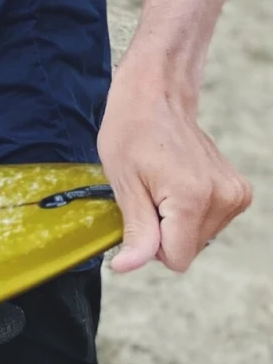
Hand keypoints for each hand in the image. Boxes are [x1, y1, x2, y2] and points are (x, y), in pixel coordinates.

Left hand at [98, 63, 252, 273]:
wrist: (157, 95)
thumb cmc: (131, 130)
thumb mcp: (123, 182)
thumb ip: (135, 231)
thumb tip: (127, 269)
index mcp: (193, 198)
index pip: (176, 259)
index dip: (151, 244)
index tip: (140, 211)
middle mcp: (223, 198)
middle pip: (188, 250)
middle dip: (163, 231)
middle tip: (148, 192)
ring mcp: (235, 194)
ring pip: (199, 238)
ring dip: (176, 221)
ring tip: (162, 183)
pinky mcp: (239, 191)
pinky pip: (210, 223)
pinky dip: (190, 211)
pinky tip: (178, 182)